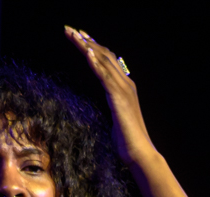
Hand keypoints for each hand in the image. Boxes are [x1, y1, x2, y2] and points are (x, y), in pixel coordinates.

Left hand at [64, 26, 156, 165]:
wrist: (139, 153)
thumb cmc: (127, 140)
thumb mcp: (117, 118)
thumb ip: (113, 105)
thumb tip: (109, 103)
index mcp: (124, 87)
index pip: (107, 61)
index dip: (93, 47)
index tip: (79, 37)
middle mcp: (126, 83)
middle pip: (104, 56)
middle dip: (86, 41)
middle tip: (70, 30)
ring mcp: (124, 90)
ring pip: (103, 62)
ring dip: (87, 47)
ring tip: (74, 35)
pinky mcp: (119, 98)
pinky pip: (105, 76)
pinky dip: (96, 63)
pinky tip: (87, 53)